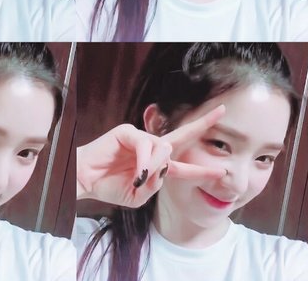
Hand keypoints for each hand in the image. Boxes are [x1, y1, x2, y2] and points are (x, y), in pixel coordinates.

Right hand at [77, 105, 225, 207]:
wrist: (85, 180)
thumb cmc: (109, 186)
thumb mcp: (139, 195)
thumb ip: (155, 184)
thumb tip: (164, 163)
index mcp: (156, 164)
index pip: (183, 163)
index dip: (202, 168)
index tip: (222, 170)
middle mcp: (151, 148)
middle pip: (182, 136)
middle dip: (202, 124)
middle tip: (221, 111)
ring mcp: (139, 138)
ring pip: (163, 147)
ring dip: (156, 166)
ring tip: (140, 178)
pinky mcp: (127, 131)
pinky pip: (145, 144)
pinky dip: (144, 161)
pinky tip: (137, 171)